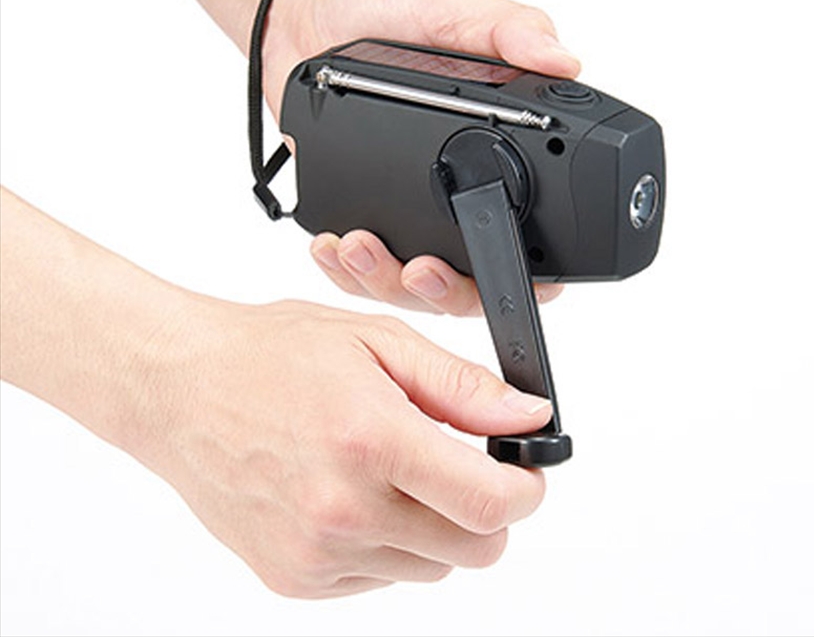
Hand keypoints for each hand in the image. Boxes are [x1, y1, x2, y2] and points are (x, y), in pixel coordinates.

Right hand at [146, 297, 549, 597]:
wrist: (180, 388)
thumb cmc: (269, 354)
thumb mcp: (376, 341)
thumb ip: (459, 385)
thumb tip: (527, 416)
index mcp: (371, 440)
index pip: (487, 503)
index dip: (525, 490)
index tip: (524, 473)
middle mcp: (343, 510)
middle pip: (472, 550)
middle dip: (486, 511)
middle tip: (459, 464)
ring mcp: (315, 553)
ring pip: (430, 569)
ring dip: (434, 527)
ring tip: (392, 470)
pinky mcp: (293, 578)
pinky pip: (379, 578)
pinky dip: (387, 543)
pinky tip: (354, 493)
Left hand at [264, 0, 580, 313]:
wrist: (306, 12)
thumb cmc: (384, 7)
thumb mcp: (452, 6)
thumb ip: (508, 28)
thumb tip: (565, 60)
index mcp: (500, 149)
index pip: (537, 233)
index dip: (534, 271)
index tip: (512, 277)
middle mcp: (455, 190)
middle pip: (472, 279)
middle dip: (447, 290)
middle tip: (420, 268)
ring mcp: (408, 209)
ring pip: (413, 286)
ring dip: (389, 283)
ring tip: (360, 249)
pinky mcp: (361, 210)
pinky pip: (359, 268)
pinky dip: (345, 272)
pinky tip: (333, 249)